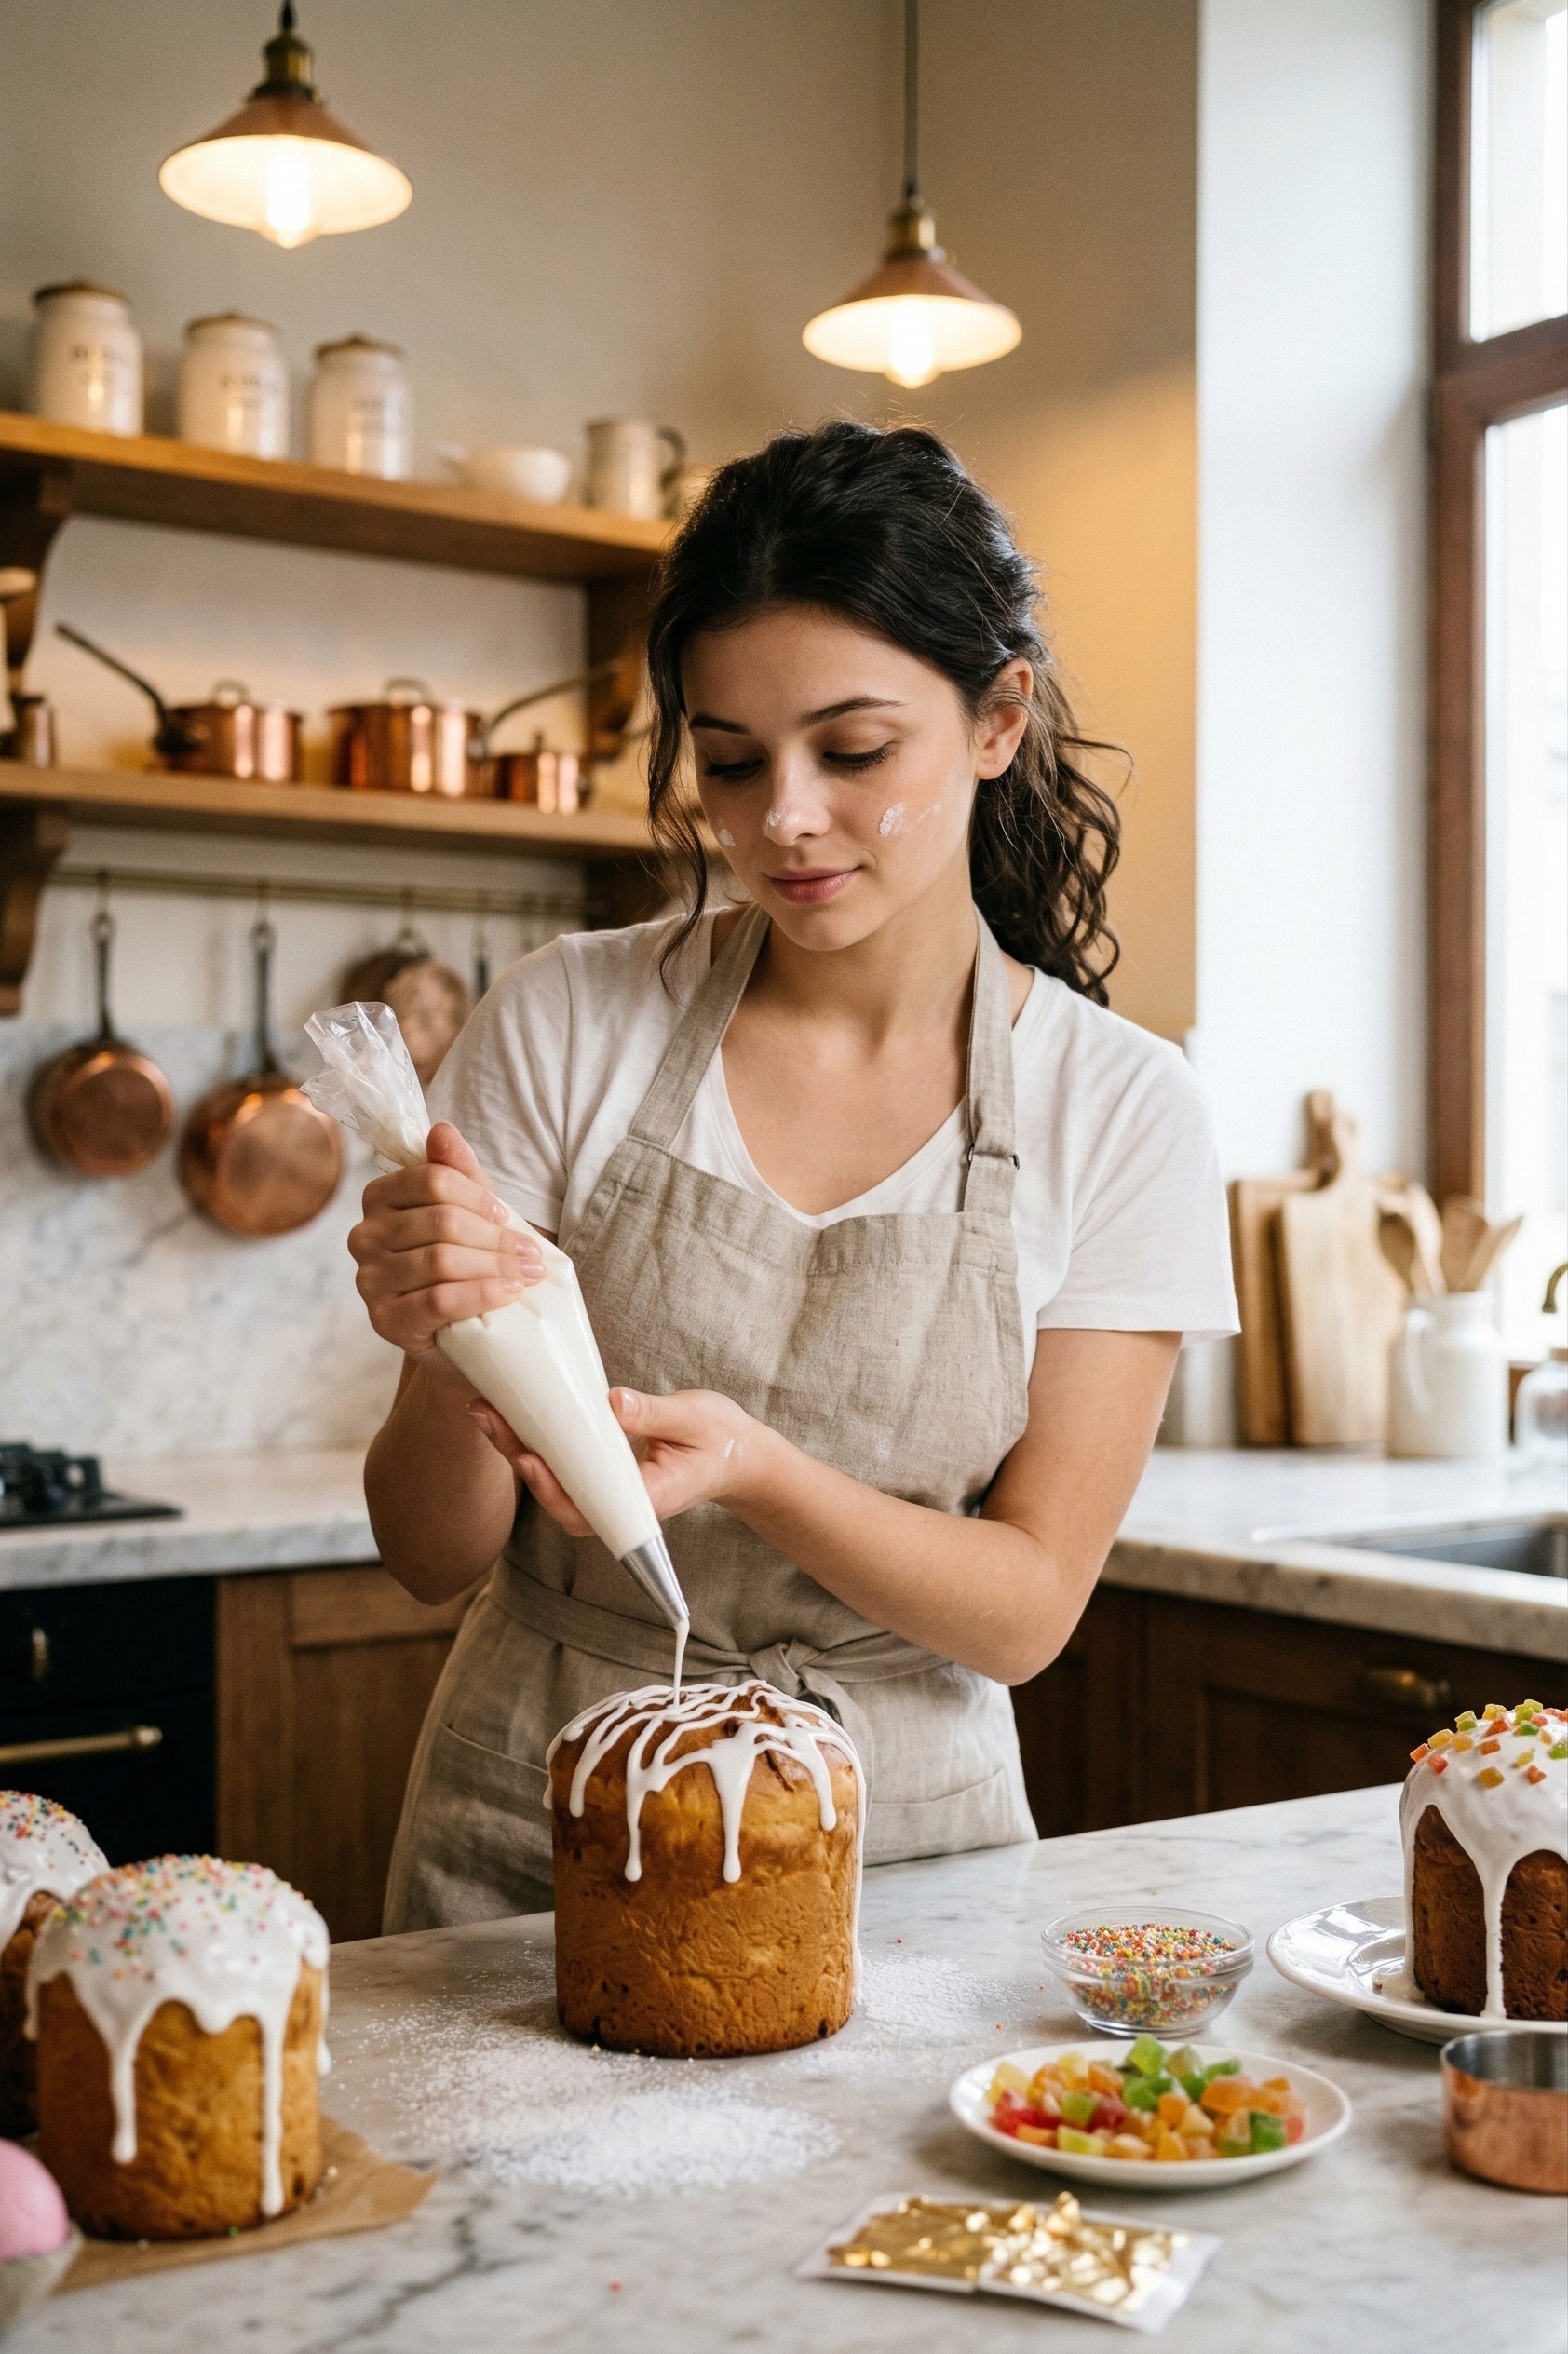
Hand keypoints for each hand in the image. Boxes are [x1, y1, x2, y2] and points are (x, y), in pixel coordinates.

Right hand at [348, 1121, 543, 1369]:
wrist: (460, 1327)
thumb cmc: (465, 1259)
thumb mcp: (468, 1210)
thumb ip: (456, 1169)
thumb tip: (442, 1130)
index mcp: (380, 1197)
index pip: (431, 1180)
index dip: (477, 1196)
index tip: (506, 1215)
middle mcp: (364, 1236)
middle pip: (441, 1222)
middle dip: (495, 1238)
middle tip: (532, 1254)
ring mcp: (369, 1280)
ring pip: (441, 1260)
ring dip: (495, 1266)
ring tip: (528, 1273)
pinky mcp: (384, 1320)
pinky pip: (438, 1300)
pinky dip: (481, 1294)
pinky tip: (509, 1292)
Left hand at [467, 1385, 770, 1535]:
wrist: (737, 1457)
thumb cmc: (720, 1440)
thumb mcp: (695, 1419)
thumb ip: (654, 1413)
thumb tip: (613, 1403)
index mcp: (646, 1499)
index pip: (587, 1510)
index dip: (552, 1491)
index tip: (528, 1460)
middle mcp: (620, 1505)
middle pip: (557, 1497)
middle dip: (517, 1458)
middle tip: (486, 1416)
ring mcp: (608, 1491)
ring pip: (554, 1481)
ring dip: (517, 1447)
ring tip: (485, 1409)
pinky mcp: (602, 1472)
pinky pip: (563, 1464)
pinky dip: (536, 1439)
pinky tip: (512, 1411)